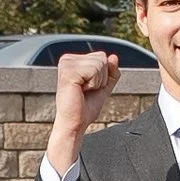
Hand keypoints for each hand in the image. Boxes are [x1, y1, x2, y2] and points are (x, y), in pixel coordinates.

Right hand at [45, 48, 122, 170]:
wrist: (74, 124)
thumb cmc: (84, 108)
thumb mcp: (103, 87)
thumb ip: (110, 72)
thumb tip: (114, 57)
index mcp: (72, 61)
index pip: (102, 56)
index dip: (102, 75)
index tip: (88, 88)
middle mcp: (67, 59)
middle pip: (102, 57)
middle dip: (101, 78)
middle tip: (86, 91)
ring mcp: (66, 64)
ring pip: (100, 63)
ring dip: (97, 82)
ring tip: (82, 92)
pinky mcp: (68, 72)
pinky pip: (94, 70)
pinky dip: (93, 84)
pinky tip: (80, 91)